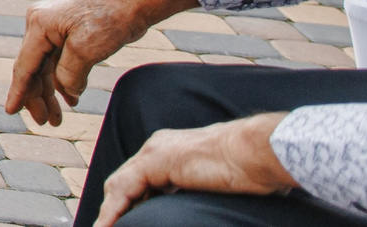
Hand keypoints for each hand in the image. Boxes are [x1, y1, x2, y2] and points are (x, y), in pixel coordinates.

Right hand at [5, 0, 191, 127]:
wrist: (132, 2)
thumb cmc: (109, 20)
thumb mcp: (86, 50)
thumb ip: (69, 75)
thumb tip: (66, 93)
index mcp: (39, 25)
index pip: (25, 65)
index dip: (18, 92)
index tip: (11, 112)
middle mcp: (41, 25)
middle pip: (34, 68)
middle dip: (38, 97)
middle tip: (45, 123)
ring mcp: (54, 28)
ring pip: (46, 67)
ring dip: (51, 92)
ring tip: (57, 118)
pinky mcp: (68, 33)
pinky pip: (59, 61)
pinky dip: (63, 81)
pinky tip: (71, 99)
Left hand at [91, 116, 293, 226]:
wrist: (258, 153)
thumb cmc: (250, 170)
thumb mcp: (216, 184)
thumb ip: (194, 192)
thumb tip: (195, 211)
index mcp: (169, 152)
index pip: (138, 180)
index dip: (127, 204)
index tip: (123, 224)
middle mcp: (157, 148)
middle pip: (123, 182)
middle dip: (113, 208)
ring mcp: (155, 153)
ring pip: (120, 186)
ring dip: (109, 212)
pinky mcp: (157, 161)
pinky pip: (125, 189)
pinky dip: (114, 210)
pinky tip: (108, 226)